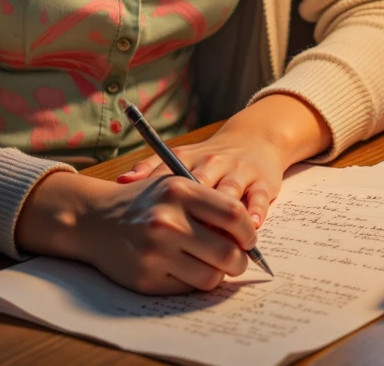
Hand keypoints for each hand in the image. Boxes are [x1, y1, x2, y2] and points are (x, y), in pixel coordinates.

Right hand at [14, 168, 256, 294]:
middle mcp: (168, 220)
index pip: (233, 214)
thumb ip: (207, 203)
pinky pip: (188, 289)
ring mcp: (157, 251)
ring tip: (211, 264)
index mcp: (180, 190)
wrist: (94, 218)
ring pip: (211, 276)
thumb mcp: (172, 186)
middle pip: (228, 251)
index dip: (248, 230)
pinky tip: (185, 268)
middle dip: (239, 260)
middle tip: (237, 259)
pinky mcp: (147, 277)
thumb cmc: (143, 201)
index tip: (248, 238)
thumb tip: (246, 231)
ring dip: (218, 275)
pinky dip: (193, 282)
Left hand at [115, 95, 330, 229]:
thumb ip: (152, 170)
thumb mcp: (180, 159)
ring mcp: (239, 171)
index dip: (162, 199)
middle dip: (195, 213)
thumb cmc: (209, 161)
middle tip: (186, 243)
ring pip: (232, 192)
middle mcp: (212, 163)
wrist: (253, 140)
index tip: (151, 224)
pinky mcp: (263, 180)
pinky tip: (253, 225)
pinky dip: (257, 210)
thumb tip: (120, 181)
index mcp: (188, 159)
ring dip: (227, 217)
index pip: (171, 176)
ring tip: (222, 242)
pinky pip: (260, 196)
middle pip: (202, 187)